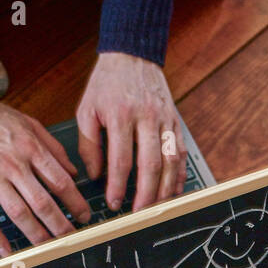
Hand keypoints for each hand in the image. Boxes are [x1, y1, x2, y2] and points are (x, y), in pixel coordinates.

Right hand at [0, 97, 90, 254]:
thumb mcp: (28, 122)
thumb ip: (53, 147)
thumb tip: (72, 172)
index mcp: (30, 148)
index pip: (60, 181)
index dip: (76, 202)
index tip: (84, 215)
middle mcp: (13, 165)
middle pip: (42, 202)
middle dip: (60, 224)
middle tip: (71, 237)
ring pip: (18, 213)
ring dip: (35, 234)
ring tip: (47, 247)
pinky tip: (6, 250)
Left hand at [76, 53, 185, 212]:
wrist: (132, 53)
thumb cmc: (106, 83)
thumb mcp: (87, 108)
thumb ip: (88, 144)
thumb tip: (96, 175)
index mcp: (121, 114)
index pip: (121, 159)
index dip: (118, 186)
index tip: (114, 203)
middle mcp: (147, 116)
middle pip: (151, 163)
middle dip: (145, 194)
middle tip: (138, 214)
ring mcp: (165, 119)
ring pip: (170, 160)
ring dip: (165, 188)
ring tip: (156, 208)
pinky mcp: (176, 120)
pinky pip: (181, 152)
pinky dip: (179, 174)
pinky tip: (173, 190)